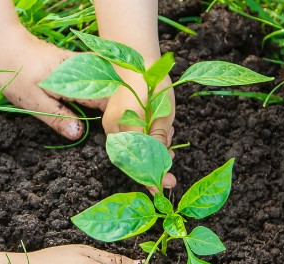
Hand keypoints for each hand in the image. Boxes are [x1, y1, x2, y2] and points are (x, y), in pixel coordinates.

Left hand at [0, 28, 109, 139]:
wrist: (5, 42)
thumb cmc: (15, 73)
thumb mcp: (32, 101)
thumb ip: (57, 117)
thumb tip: (78, 134)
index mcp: (77, 81)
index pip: (106, 102)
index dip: (111, 119)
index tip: (109, 135)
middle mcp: (86, 69)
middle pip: (112, 92)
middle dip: (113, 110)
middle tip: (108, 130)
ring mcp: (83, 63)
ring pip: (107, 84)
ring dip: (108, 101)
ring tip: (104, 120)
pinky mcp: (78, 62)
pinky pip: (98, 77)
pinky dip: (99, 90)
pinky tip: (93, 104)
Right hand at [102, 73, 177, 188]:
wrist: (135, 60)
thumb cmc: (151, 83)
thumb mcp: (163, 114)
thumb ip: (160, 141)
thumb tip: (162, 169)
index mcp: (125, 125)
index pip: (140, 161)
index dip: (154, 176)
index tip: (169, 184)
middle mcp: (113, 129)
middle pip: (135, 160)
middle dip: (156, 161)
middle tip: (172, 157)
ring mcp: (111, 127)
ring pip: (134, 152)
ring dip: (154, 149)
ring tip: (168, 134)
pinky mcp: (113, 124)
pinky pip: (130, 141)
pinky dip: (147, 140)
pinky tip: (159, 130)